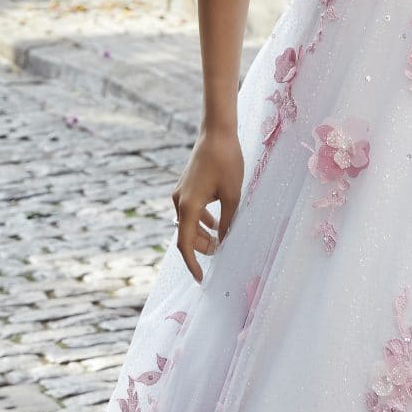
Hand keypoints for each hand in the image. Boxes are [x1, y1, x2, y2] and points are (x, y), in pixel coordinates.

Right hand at [171, 128, 243, 281]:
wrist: (217, 133)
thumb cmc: (227, 162)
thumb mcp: (232, 196)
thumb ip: (227, 221)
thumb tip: (225, 241)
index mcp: (188, 206)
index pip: (185, 243)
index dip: (192, 263)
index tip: (200, 278)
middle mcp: (179, 201)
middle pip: (186, 235)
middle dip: (201, 247)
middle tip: (221, 252)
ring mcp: (181, 193)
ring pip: (188, 223)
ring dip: (202, 234)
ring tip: (221, 240)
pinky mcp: (186, 186)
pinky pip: (190, 211)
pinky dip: (201, 221)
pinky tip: (216, 223)